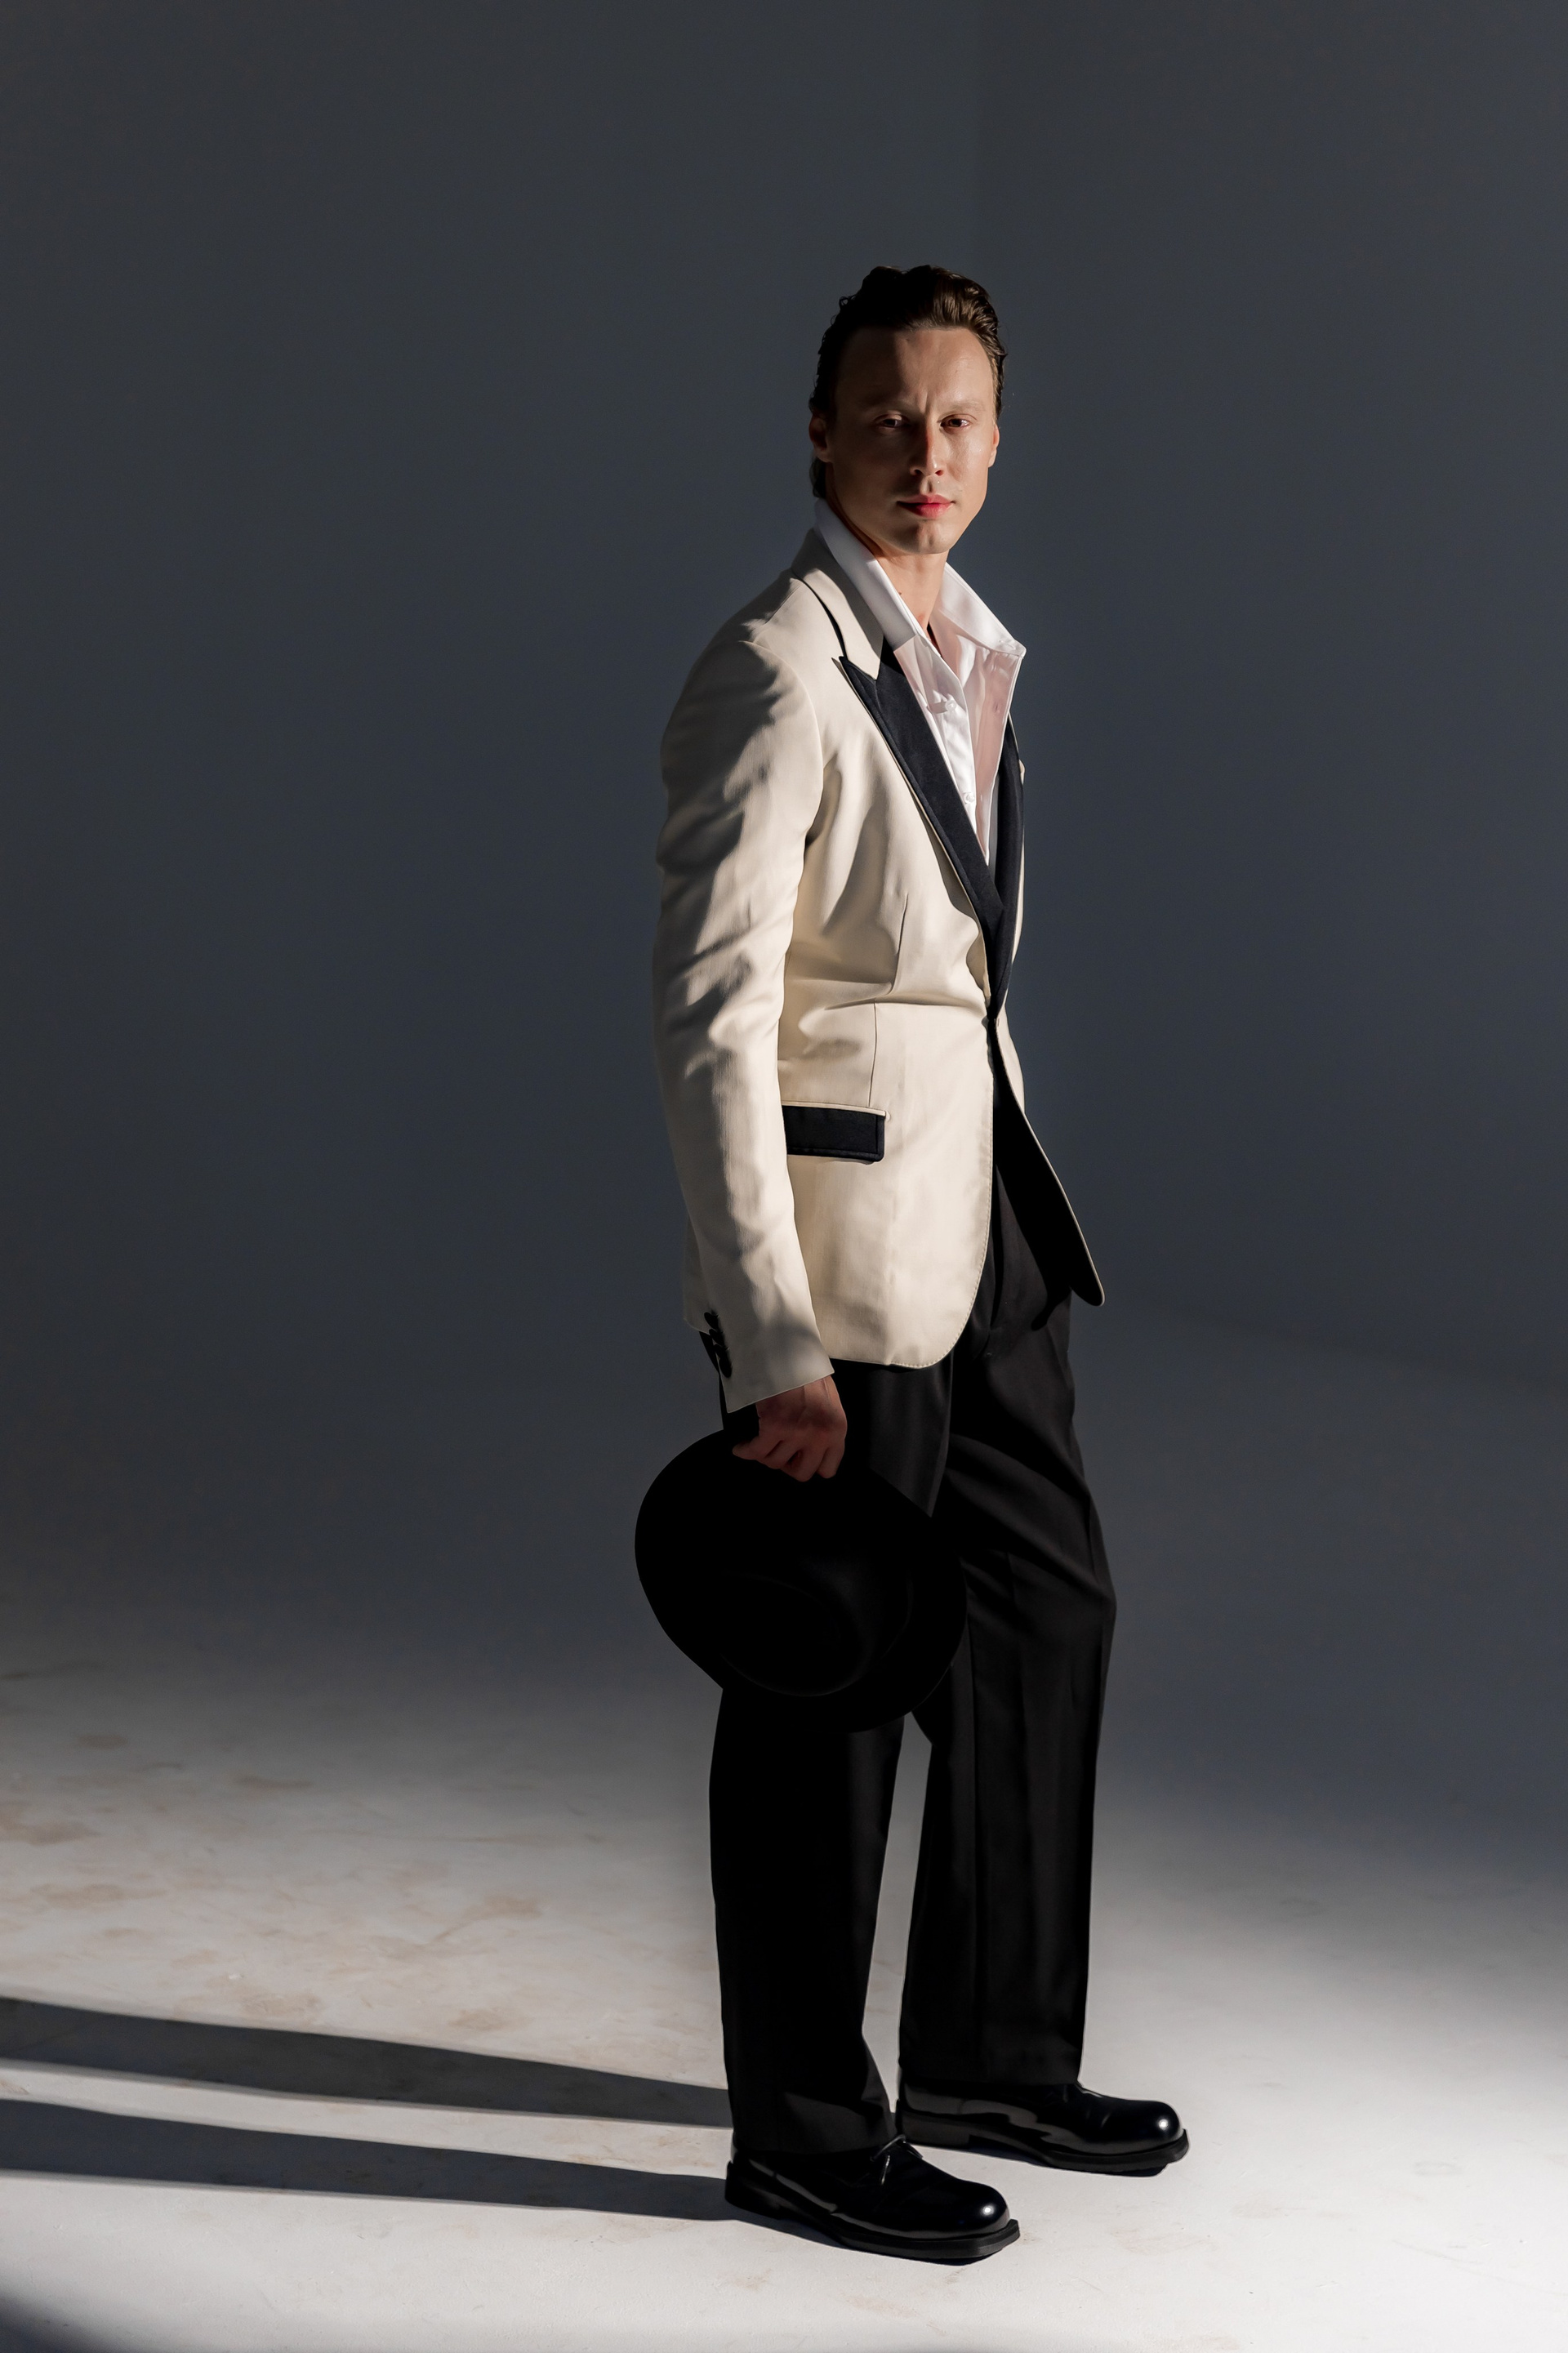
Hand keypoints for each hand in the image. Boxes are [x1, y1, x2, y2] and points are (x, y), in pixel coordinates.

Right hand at [732, 1376, 846, 1481]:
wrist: (790, 1352)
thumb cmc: (807, 1372)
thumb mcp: (828, 1403)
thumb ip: (823, 1427)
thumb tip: (807, 1447)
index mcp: (837, 1430)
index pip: (828, 1469)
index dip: (810, 1466)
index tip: (798, 1459)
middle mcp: (820, 1436)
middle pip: (801, 1473)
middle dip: (787, 1465)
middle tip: (778, 1453)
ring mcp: (797, 1433)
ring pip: (775, 1462)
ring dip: (764, 1454)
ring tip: (759, 1444)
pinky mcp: (775, 1427)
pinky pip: (756, 1451)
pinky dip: (745, 1451)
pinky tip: (741, 1447)